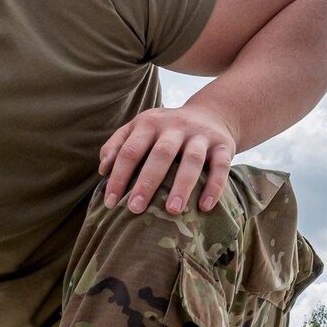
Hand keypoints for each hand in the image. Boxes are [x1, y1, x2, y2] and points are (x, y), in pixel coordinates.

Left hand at [99, 105, 235, 214]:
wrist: (211, 114)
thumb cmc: (165, 130)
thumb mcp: (139, 128)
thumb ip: (117, 145)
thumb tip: (103, 169)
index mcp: (150, 123)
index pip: (130, 151)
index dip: (118, 176)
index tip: (110, 203)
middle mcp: (176, 126)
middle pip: (160, 154)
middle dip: (147, 182)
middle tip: (135, 209)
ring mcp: (201, 135)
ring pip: (192, 160)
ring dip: (182, 186)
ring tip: (172, 211)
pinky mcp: (223, 146)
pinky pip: (221, 166)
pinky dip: (214, 186)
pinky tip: (204, 207)